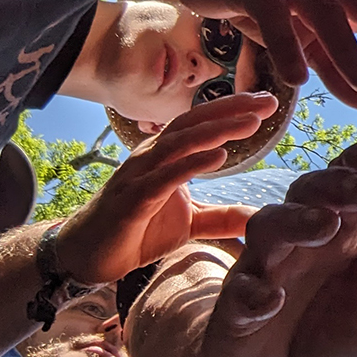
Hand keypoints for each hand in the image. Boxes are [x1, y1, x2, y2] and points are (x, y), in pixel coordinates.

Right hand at [55, 93, 273, 283]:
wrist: (88, 256)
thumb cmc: (137, 230)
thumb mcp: (189, 223)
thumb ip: (221, 217)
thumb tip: (257, 219)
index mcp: (166, 154)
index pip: (201, 122)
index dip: (233, 109)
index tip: (267, 101)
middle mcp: (152, 156)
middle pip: (194, 122)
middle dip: (232, 109)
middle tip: (268, 101)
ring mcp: (140, 175)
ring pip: (180, 143)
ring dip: (217, 130)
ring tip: (251, 122)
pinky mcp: (133, 200)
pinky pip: (164, 177)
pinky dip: (192, 164)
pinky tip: (218, 156)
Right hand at [189, 140, 356, 356]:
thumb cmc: (320, 331)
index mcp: (334, 236)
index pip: (343, 189)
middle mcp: (295, 243)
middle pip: (305, 196)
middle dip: (332, 185)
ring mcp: (260, 271)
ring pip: (267, 229)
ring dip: (294, 223)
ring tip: (325, 225)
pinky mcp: (233, 311)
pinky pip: (237, 293)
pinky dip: (252, 292)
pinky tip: (271, 298)